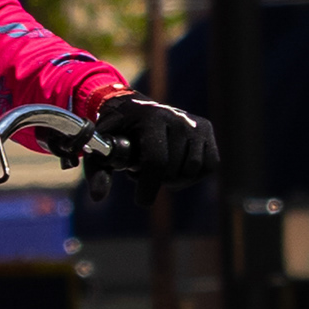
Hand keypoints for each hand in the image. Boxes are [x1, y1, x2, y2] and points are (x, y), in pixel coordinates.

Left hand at [89, 94, 217, 188]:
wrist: (132, 106)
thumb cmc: (115, 130)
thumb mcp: (101, 147)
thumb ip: (98, 172)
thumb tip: (98, 197)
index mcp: (151, 119)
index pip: (157, 160)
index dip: (149, 186)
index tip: (142, 202)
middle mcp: (177, 118)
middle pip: (174, 169)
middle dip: (156, 181)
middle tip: (140, 171)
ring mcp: (195, 123)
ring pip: (193, 170)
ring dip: (174, 179)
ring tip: (156, 168)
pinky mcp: (206, 129)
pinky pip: (210, 164)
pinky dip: (193, 175)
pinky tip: (175, 170)